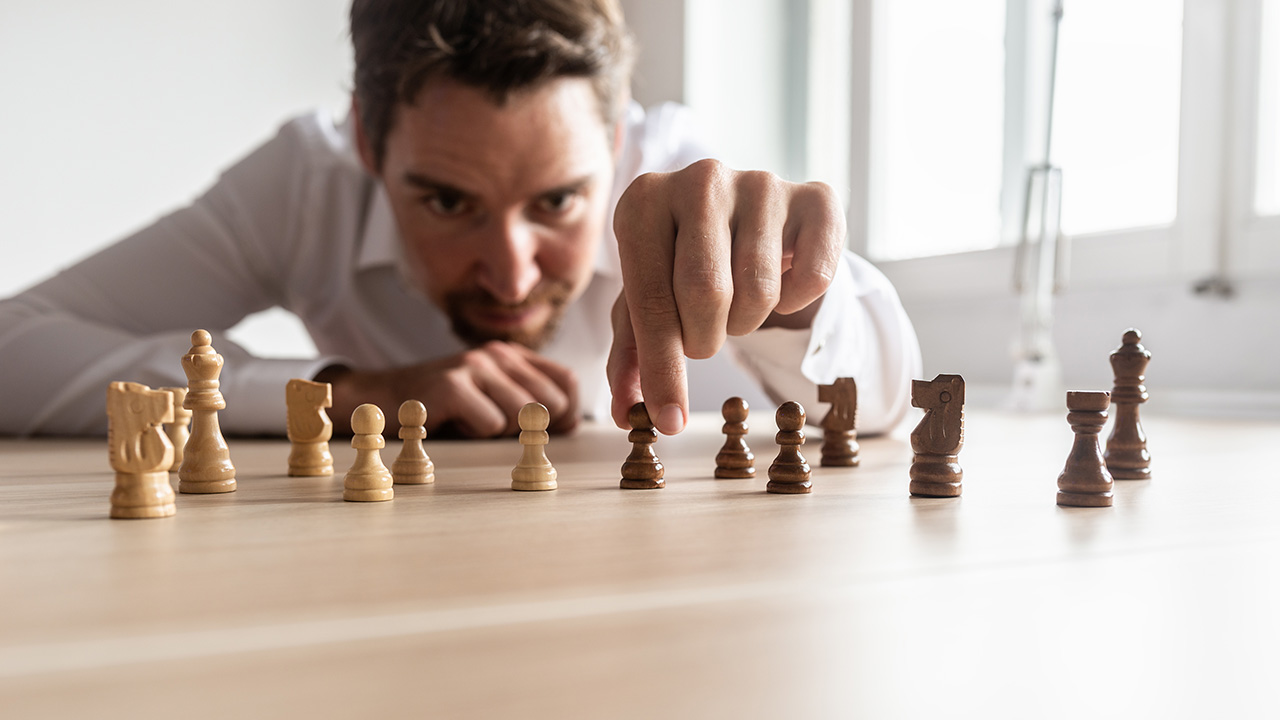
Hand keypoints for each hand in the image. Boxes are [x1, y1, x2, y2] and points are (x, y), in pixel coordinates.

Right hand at [322, 341, 577, 437]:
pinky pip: (492, 425)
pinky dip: (474, 435)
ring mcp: (474, 366)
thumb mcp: (489, 398)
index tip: (545, 433)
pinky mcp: (452, 385)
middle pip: (552, 403)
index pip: (567, 382)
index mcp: (510, 355)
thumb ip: (528, 404)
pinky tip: (452, 422)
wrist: (376, 398)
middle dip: (534, 430)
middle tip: (496, 429)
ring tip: (468, 422)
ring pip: (524, 417)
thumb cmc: (439, 407)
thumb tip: (571, 425)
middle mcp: (496, 354)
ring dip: (499, 433)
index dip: (566, 415)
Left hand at [607, 159, 844, 434]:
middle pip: (706, 294)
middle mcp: (699, 179)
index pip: (650, 299)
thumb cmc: (681, 266)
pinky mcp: (815, 196)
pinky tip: (780, 286)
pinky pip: (815, 276)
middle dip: (705, 340)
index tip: (669, 420)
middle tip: (703, 337)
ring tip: (736, 305)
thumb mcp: (646, 304)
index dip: (662, 369)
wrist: (744, 223)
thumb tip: (630, 415)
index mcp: (642, 201)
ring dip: (747, 322)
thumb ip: (632, 359)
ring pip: (760, 291)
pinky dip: (797, 302)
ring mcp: (760, 182)